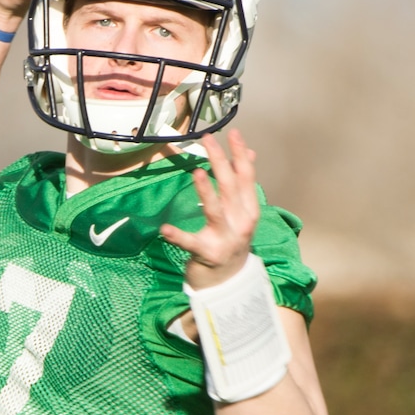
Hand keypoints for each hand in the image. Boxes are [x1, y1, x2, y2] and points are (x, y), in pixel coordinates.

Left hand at [160, 129, 259, 289]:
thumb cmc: (231, 239)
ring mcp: (225, 240)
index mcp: (249, 211)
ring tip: (198, 173)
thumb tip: (250, 153)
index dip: (240, 155)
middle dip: (221, 162)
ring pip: (215, 212)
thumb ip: (243, 185)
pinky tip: (165, 229)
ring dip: (207, 192)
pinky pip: (190, 243)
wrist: (228, 280)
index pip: (246, 178)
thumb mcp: (242, 213)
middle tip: (208, 139)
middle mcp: (241, 224)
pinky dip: (177, 236)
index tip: (233, 134)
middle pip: (231, 188)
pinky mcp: (207, 254)